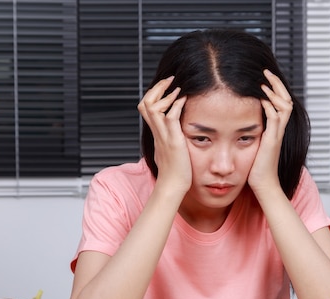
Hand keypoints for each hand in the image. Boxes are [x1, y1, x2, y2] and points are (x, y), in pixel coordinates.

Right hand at [137, 76, 191, 192]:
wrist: (173, 185)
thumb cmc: (174, 171)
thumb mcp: (168, 151)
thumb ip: (168, 140)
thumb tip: (173, 134)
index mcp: (156, 133)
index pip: (146, 108)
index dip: (153, 94)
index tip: (166, 87)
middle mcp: (157, 132)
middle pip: (145, 103)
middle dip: (156, 88)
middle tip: (169, 80)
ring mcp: (163, 136)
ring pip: (153, 108)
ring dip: (165, 94)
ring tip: (177, 88)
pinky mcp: (173, 141)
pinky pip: (170, 118)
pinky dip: (176, 106)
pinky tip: (184, 100)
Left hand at [248, 69, 293, 194]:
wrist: (263, 184)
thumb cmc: (256, 168)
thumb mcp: (253, 143)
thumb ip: (251, 131)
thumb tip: (240, 121)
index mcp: (275, 128)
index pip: (280, 101)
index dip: (274, 88)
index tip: (263, 77)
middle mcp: (278, 129)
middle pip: (286, 98)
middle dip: (277, 83)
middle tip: (266, 71)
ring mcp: (277, 134)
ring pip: (284, 106)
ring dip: (274, 92)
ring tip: (263, 82)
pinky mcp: (272, 140)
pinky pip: (276, 119)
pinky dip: (270, 107)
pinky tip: (262, 99)